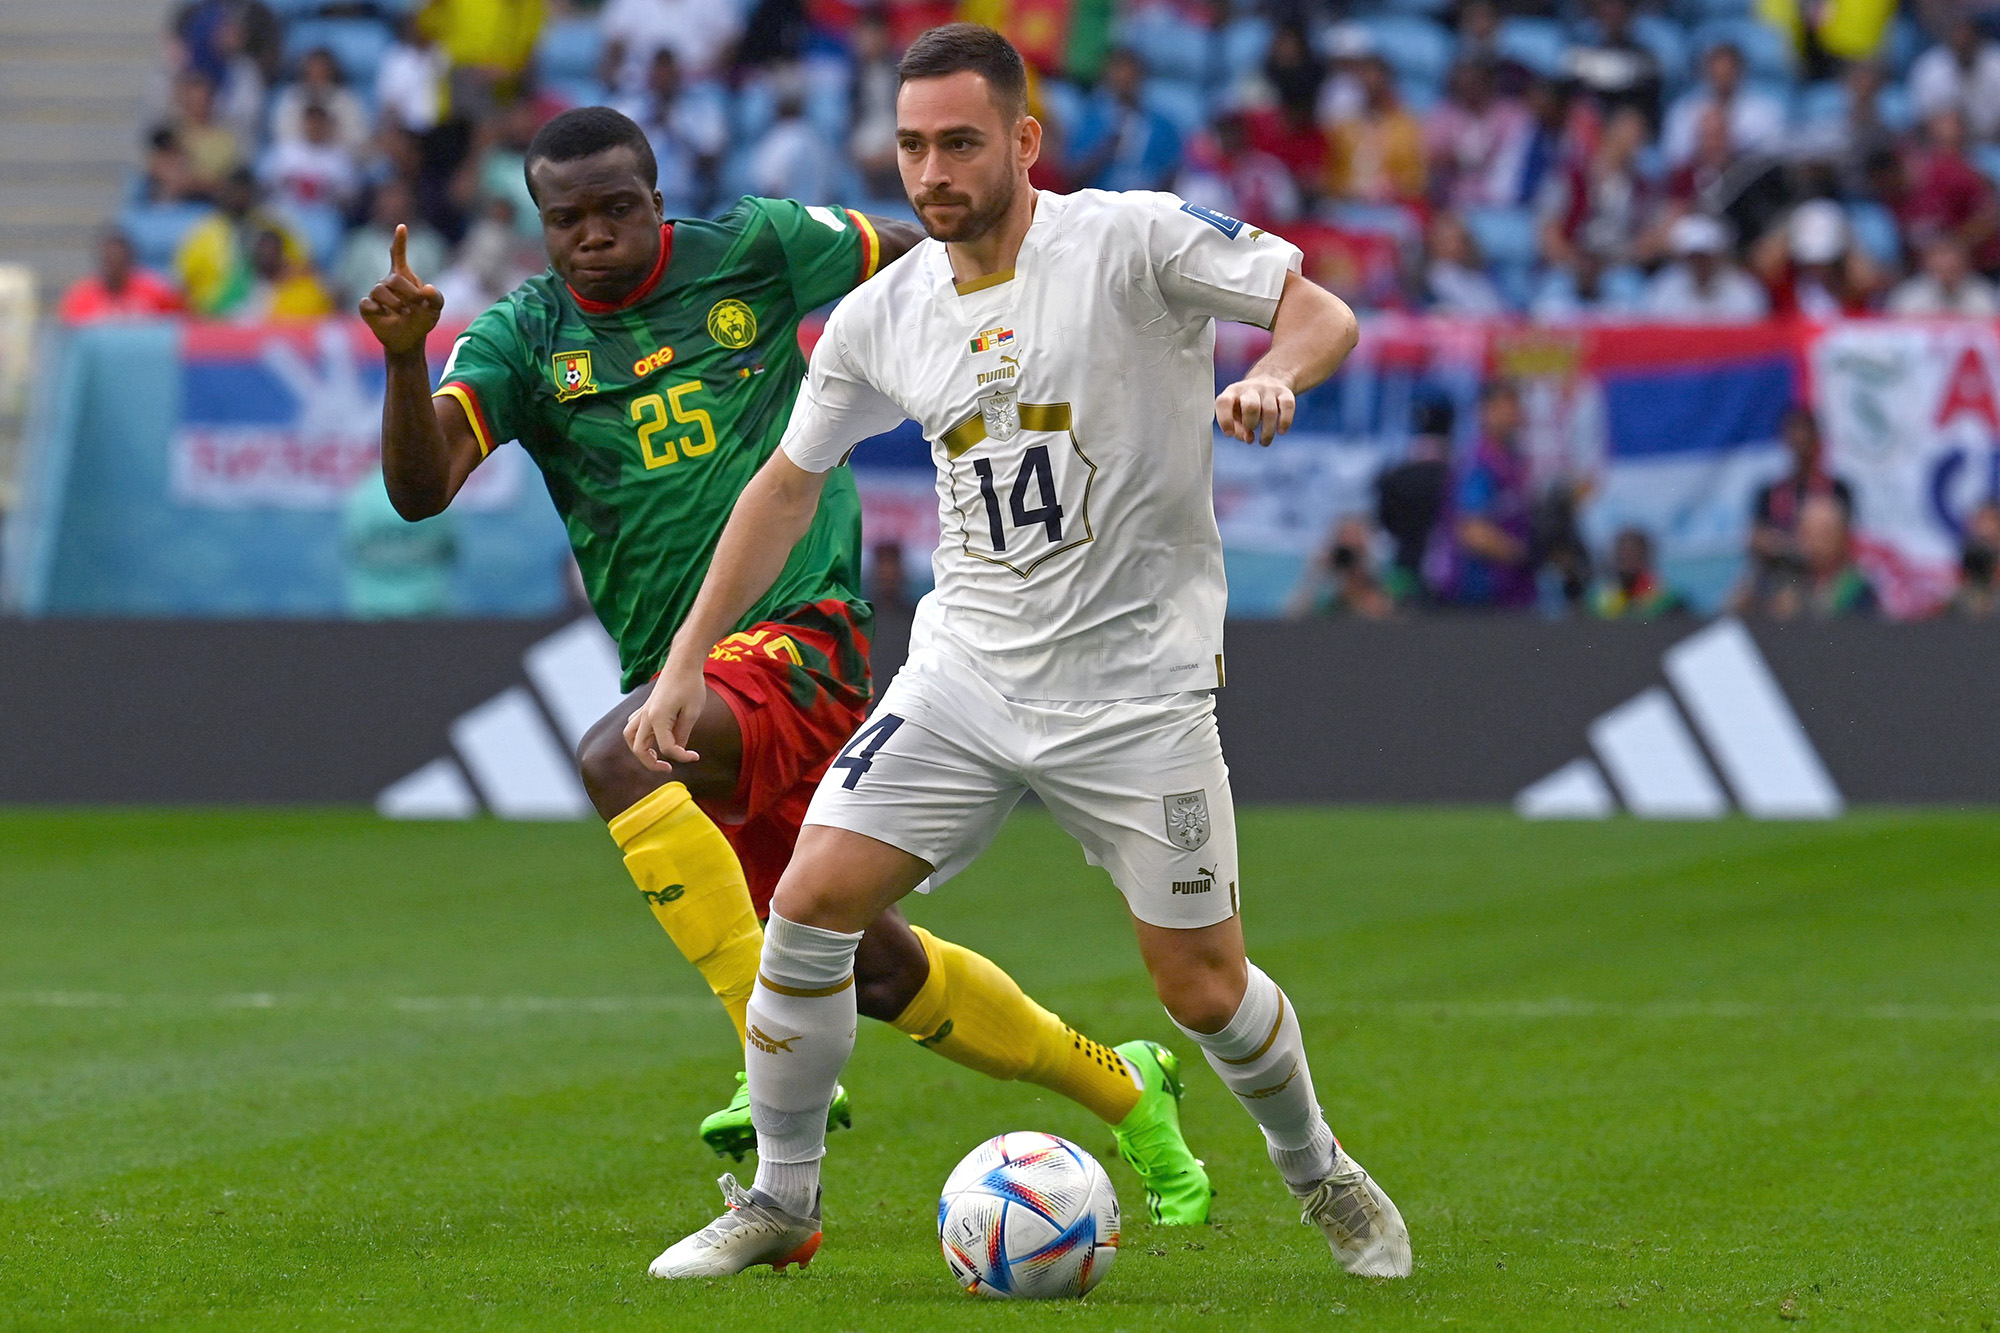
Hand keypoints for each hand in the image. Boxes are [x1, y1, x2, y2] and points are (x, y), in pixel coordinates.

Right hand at [358, 224, 443, 355]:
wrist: (411, 339)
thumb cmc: (422, 319)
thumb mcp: (435, 309)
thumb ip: (436, 297)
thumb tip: (426, 288)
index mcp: (404, 277)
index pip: (398, 255)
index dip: (399, 242)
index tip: (402, 227)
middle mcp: (387, 282)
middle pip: (393, 279)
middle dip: (409, 292)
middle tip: (418, 305)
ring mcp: (376, 294)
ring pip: (379, 290)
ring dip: (396, 303)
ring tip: (404, 312)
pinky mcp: (367, 308)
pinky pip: (367, 304)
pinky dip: (378, 311)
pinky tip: (386, 316)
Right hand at [622, 663, 705, 773]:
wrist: (683, 662)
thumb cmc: (691, 684)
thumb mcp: (692, 712)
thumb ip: (682, 734)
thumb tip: (676, 750)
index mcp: (657, 718)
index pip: (666, 748)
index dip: (682, 757)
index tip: (696, 756)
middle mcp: (645, 716)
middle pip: (639, 748)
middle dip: (652, 763)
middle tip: (668, 768)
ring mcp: (643, 710)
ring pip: (630, 737)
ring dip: (639, 750)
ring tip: (655, 756)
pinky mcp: (645, 706)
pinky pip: (633, 725)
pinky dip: (638, 736)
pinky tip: (652, 738)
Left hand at [1215, 372, 1296, 446]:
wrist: (1268, 380)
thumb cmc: (1245, 405)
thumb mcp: (1235, 415)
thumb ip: (1237, 429)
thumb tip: (1249, 438)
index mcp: (1232, 392)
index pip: (1224, 402)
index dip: (1225, 420)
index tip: (1229, 433)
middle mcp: (1250, 388)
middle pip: (1251, 406)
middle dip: (1250, 424)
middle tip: (1251, 430)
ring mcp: (1268, 389)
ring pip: (1270, 411)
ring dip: (1267, 432)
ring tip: (1264, 441)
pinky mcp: (1285, 392)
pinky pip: (1288, 406)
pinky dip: (1285, 422)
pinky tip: (1281, 431)